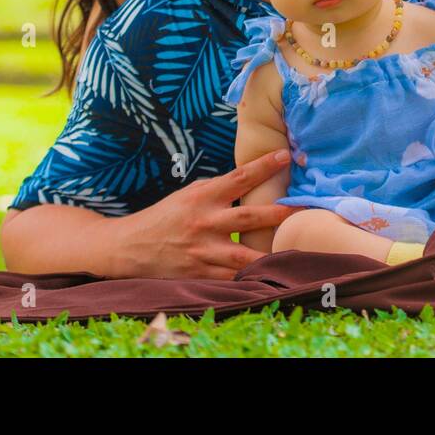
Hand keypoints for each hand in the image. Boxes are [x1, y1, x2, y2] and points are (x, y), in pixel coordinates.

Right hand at [110, 151, 296, 279]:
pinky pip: (232, 278)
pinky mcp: (200, 275)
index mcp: (202, 197)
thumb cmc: (166, 216)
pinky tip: (272, 276)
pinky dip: (251, 278)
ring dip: (271, 253)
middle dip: (278, 213)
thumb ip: (218, 188)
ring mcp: (203, 252)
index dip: (263, 166)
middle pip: (248, 218)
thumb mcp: (189, 194)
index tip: (285, 156)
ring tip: (297, 249)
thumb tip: (252, 176)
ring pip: (244, 256)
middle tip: (304, 209)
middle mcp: (204, 223)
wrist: (130, 248)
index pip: (238, 178)